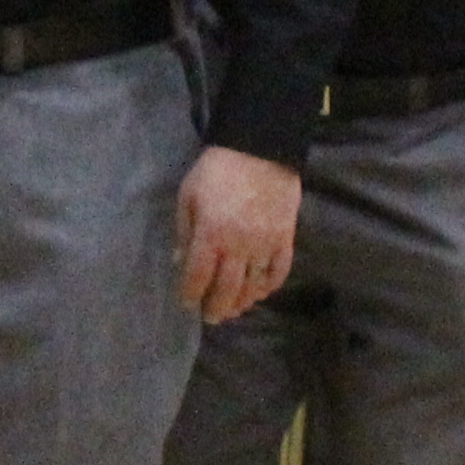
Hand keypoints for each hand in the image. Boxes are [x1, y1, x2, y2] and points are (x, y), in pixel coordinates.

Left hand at [177, 145, 302, 322]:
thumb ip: (184, 231)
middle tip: (211, 317)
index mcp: (211, 234)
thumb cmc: (216, 170)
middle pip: (227, 289)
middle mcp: (239, 246)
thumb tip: (178, 261)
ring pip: (253, 286)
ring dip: (242, 302)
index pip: (198, 276)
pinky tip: (260, 292)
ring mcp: (265, 244)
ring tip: (233, 309)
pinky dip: (269, 286)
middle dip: (216, 307)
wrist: (260, 148)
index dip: (190, 294)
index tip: (186, 302)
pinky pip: (279, 271)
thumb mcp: (189, 196)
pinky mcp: (285, 238)